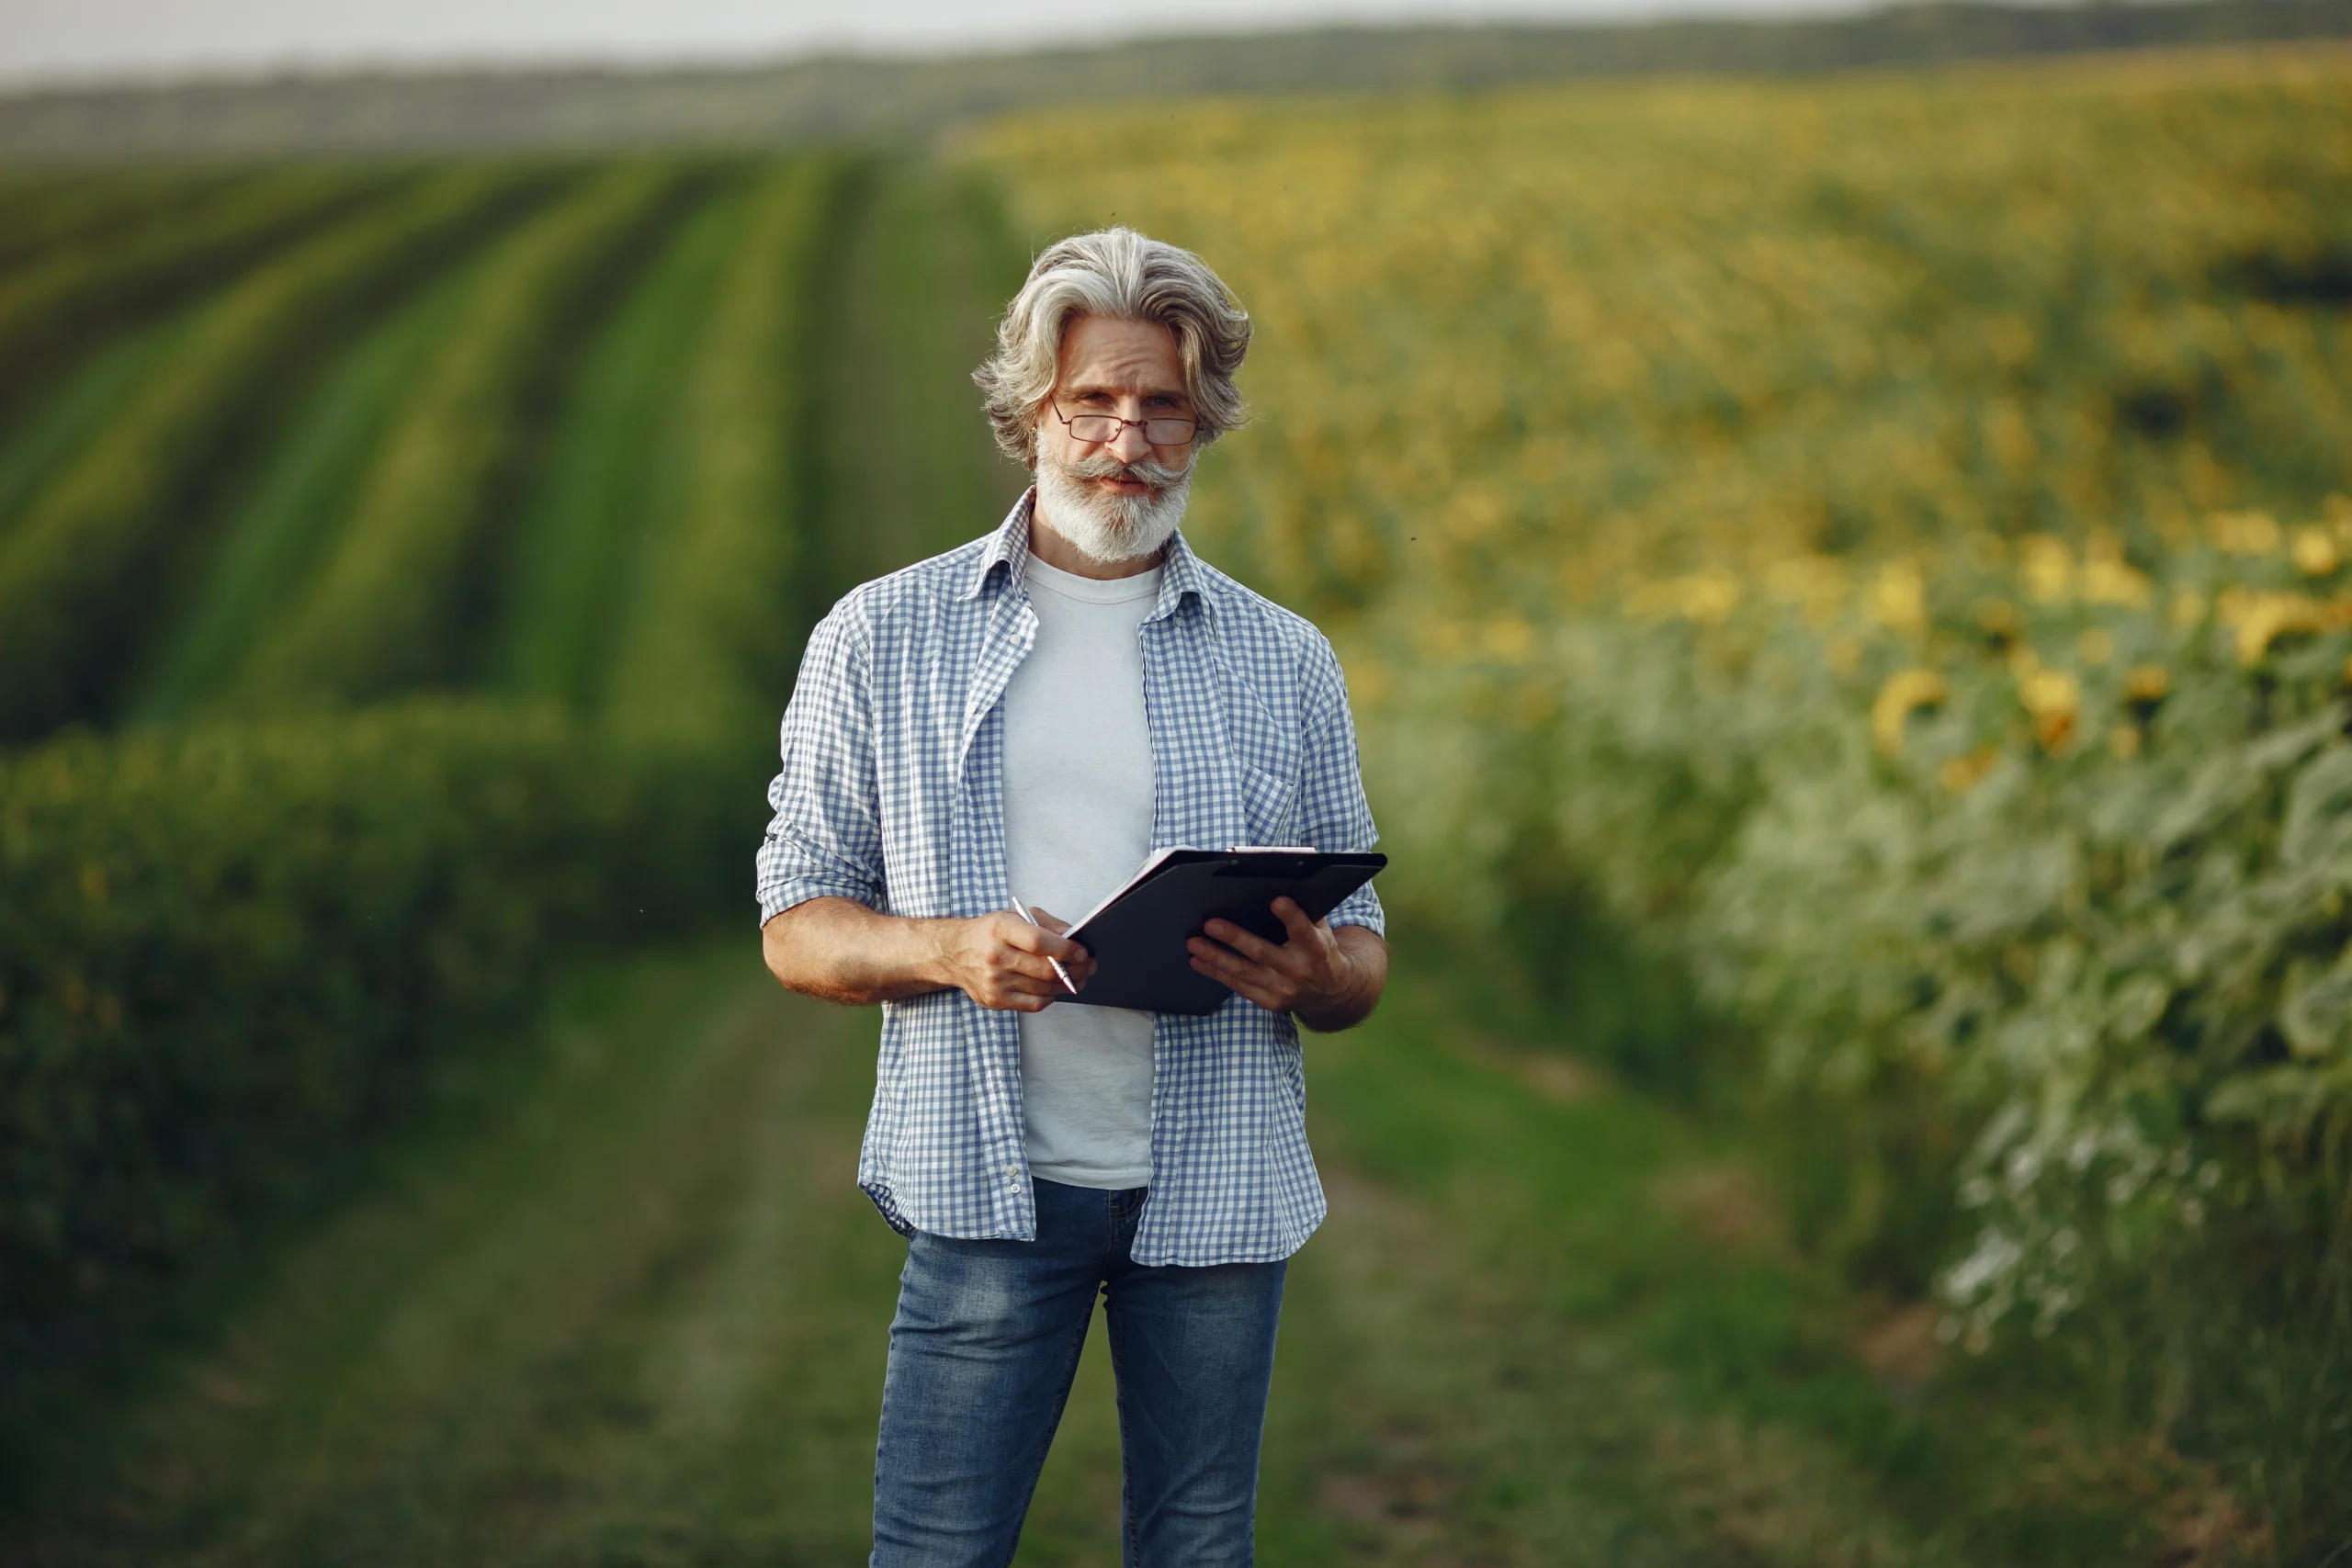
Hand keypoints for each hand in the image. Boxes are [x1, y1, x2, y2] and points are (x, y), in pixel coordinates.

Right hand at [932, 909, 1094, 1012]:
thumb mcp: (1015, 916)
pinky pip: (1033, 1004)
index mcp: (1000, 929)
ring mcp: (994, 981)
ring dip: (1066, 985)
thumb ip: (1047, 924)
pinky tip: (1054, 988)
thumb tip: (1075, 938)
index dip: (1066, 949)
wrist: (954, 953)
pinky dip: (1049, 997)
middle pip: (1045, 969)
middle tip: (1088, 966)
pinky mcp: (995, 999)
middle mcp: (995, 956)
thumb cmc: (989, 933)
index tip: (1082, 952)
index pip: (1039, 942)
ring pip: (1043, 989)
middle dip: (1075, 969)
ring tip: (1078, 977)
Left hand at [1188, 898, 1363, 1020]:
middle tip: (1209, 924)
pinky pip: (1238, 986)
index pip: (1303, 930)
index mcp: (1316, 948)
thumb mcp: (1321, 929)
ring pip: (1243, 972)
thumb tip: (1276, 882)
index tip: (1276, 900)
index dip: (1291, 916)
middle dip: (1234, 937)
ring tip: (1194, 944)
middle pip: (1263, 953)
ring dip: (1215, 957)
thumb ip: (1304, 909)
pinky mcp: (1270, 1002)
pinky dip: (1216, 973)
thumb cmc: (1319, 949)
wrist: (1331, 992)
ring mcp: (1283, 989)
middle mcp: (1299, 970)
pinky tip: (1198, 961)